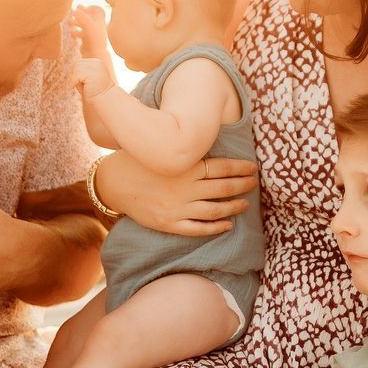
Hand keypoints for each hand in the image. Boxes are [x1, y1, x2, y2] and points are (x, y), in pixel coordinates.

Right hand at [67, 4, 109, 59]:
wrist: (95, 54)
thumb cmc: (93, 38)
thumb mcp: (87, 24)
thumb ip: (81, 16)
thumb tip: (75, 11)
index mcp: (100, 21)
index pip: (98, 10)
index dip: (90, 7)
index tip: (83, 9)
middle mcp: (97, 26)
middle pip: (89, 16)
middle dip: (80, 14)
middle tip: (73, 12)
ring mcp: (92, 34)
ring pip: (83, 25)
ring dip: (75, 22)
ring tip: (69, 22)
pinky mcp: (87, 41)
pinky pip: (80, 34)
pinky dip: (75, 33)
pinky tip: (72, 34)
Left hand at [73, 57, 114, 99]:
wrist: (105, 101)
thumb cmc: (95, 92)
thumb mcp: (87, 79)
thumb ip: (81, 71)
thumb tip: (70, 68)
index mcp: (97, 62)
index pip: (80, 62)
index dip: (76, 73)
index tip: (80, 83)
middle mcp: (97, 63)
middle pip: (77, 64)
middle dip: (75, 75)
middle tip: (78, 86)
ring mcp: (96, 67)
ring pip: (76, 69)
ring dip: (74, 79)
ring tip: (80, 88)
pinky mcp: (92, 74)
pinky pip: (76, 75)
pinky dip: (73, 82)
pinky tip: (77, 89)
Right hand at [93, 150, 255, 237]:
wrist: (113, 182)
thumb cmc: (139, 160)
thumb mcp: (163, 149)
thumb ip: (185, 149)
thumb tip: (207, 139)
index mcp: (185, 166)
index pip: (221, 167)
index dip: (240, 168)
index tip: (253, 168)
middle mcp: (185, 187)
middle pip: (223, 188)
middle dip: (242, 185)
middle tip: (254, 183)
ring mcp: (178, 207)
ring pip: (215, 209)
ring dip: (234, 207)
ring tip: (245, 203)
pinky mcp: (170, 223)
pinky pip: (199, 228)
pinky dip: (216, 227)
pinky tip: (228, 225)